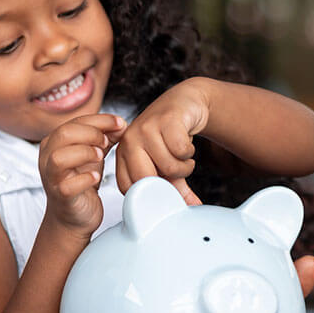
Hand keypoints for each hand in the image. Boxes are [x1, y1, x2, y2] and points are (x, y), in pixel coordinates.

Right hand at [38, 114, 125, 234]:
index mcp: (54, 142)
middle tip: (107, 142)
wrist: (74, 217)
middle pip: (64, 134)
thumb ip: (104, 138)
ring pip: (59, 157)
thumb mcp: (93, 155)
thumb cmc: (81, 183)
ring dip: (84, 153)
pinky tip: (96, 177)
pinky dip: (85, 179)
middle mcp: (47, 157)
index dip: (100, 120)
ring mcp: (51, 177)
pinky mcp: (60, 196)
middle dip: (91, 134)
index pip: (75, 122)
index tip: (120, 123)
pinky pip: (67, 185)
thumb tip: (120, 124)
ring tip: (101, 156)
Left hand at [114, 79, 208, 204]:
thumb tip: (190, 209)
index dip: (149, 195)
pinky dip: (190, 153)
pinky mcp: (165, 120)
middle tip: (176, 172)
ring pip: (168, 166)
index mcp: (123, 154)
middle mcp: (129, 141)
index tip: (164, 190)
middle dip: (168, 182)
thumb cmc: (170, 136)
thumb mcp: (167, 164)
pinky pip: (181, 151)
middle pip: (146, 180)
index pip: (128, 188)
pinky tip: (187, 145)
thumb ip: (174, 188)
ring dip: (184, 166)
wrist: (183, 103)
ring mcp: (146, 128)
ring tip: (183, 156)